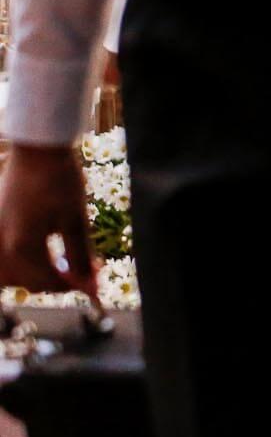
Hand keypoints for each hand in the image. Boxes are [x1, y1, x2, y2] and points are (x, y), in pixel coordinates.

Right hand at [0, 145, 93, 296]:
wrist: (37, 150)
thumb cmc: (59, 179)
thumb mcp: (76, 219)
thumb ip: (80, 255)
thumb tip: (90, 283)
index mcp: (22, 246)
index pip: (47, 282)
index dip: (74, 286)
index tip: (95, 284)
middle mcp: (1, 245)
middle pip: (26, 282)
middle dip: (54, 282)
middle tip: (80, 273)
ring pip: (7, 273)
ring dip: (31, 276)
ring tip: (57, 266)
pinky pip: (2, 257)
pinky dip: (16, 263)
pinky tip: (35, 255)